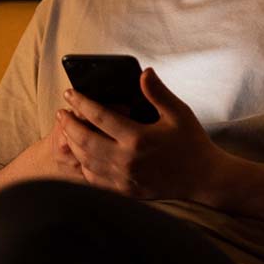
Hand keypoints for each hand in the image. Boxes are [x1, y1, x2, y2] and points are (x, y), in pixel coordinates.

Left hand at [59, 68, 223, 200]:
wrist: (203, 177)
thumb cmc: (191, 142)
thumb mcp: (179, 112)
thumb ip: (158, 92)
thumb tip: (144, 73)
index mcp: (138, 138)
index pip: (100, 116)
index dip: (82, 103)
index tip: (70, 93)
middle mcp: (125, 159)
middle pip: (84, 140)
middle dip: (69, 124)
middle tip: (60, 112)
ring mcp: (123, 178)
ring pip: (85, 161)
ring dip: (72, 144)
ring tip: (67, 131)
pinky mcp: (124, 191)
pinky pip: (94, 180)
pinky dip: (83, 166)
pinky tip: (82, 156)